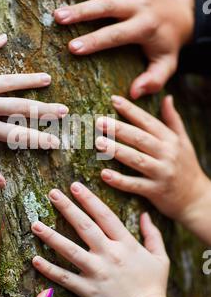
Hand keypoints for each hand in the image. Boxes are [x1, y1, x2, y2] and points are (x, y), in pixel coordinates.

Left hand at [0, 34, 67, 187]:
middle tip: (63, 110)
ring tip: (47, 78)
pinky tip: (4, 38)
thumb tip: (2, 183)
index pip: (18, 135)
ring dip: (29, 80)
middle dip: (45, 110)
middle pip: (20, 107)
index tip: (57, 142)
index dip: (40, 140)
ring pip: (7, 81)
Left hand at [31, 183, 196, 296]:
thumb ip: (152, 234)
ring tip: (35, 224)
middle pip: (84, 226)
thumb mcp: (159, 257)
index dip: (89, 199)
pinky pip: (65, 278)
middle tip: (52, 193)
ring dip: (51, 236)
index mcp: (126, 243)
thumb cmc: (154, 287)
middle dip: (67, 208)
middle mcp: (109, 254)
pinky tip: (35, 259)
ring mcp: (97, 272)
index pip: (104, 215)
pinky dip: (49, 269)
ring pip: (70, 250)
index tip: (75, 186)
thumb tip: (145, 214)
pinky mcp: (88, 291)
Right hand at [54, 0, 193, 98]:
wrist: (180, 15)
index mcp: (145, 27)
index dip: (94, 41)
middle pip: (108, 6)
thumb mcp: (165, 65)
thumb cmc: (166, 44)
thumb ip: (153, 80)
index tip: (73, 48)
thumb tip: (133, 94)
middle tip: (58, 16)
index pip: (116, 35)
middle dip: (82, 11)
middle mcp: (141, 3)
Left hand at [95, 95, 210, 243]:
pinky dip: (120, 180)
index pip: (148, 121)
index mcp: (170, 140)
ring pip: (136, 159)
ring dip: (117, 151)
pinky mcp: (156, 191)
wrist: (197, 198)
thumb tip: (167, 97)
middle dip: (119, 129)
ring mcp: (161, 173)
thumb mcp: (183, 141)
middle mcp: (167, 154)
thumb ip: (173, 119)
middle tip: (99, 121)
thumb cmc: (186, 166)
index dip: (130, 110)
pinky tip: (104, 174)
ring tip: (99, 142)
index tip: (113, 100)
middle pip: (140, 138)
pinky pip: (135, 185)